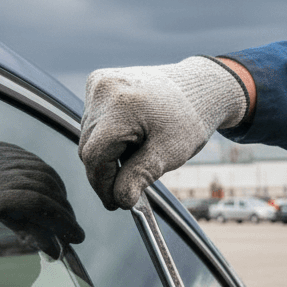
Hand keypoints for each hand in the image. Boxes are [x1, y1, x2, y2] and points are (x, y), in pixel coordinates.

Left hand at [0, 141, 84, 257]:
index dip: (61, 219)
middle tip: (74, 227)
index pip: (35, 203)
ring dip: (59, 193)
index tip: (78, 236)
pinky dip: (48, 177)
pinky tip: (52, 192)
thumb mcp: (3, 235)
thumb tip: (58, 252)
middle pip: (41, 186)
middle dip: (63, 208)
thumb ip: (31, 238)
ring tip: (64, 212)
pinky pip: (35, 161)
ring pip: (42, 171)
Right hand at [79, 57, 247, 209]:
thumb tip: (120, 199)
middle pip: (89, 146)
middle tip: (125, 191)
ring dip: (107, 154)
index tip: (114, 204)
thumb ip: (141, 175)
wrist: (197, 89)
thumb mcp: (169, 152)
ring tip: (136, 156)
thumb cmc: (187, 120)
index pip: (94, 155)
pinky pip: (94, 120)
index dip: (102, 184)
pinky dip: (108, 137)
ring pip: (89, 135)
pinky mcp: (99, 82)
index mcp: (120, 105)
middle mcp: (103, 89)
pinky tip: (131, 138)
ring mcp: (99, 82)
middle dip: (105, 172)